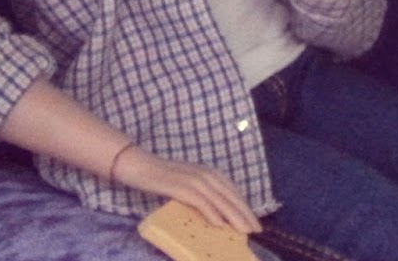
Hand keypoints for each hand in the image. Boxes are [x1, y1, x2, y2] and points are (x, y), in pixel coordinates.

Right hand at [112, 145, 261, 233]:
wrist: (141, 166)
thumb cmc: (165, 178)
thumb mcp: (189, 185)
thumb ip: (203, 195)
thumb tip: (217, 216)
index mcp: (211, 173)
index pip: (234, 193)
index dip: (246, 208)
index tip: (256, 223)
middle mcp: (207, 174)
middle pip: (231, 196)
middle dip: (245, 214)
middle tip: (257, 230)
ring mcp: (195, 180)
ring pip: (220, 200)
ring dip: (233, 216)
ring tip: (244, 231)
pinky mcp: (182, 187)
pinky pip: (201, 201)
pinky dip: (212, 212)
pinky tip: (219, 224)